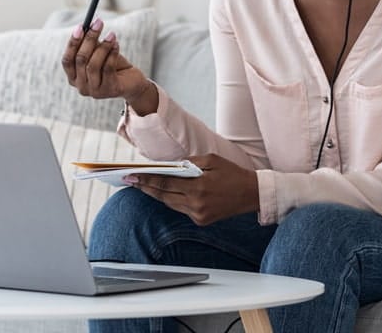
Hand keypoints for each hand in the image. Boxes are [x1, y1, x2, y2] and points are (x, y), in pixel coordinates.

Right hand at [61, 18, 151, 103]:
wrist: (132, 82)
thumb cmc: (113, 66)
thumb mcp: (99, 54)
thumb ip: (91, 45)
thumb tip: (88, 27)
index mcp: (73, 78)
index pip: (67, 60)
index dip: (72, 43)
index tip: (80, 27)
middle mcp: (81, 87)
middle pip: (80, 60)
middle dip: (89, 39)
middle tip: (98, 23)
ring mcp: (95, 91)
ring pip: (93, 65)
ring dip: (103, 46)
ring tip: (112, 35)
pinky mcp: (110, 90)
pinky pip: (108, 68)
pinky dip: (112, 54)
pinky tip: (116, 44)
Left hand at [124, 154, 259, 225]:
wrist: (252, 194)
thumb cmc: (232, 173)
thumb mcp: (211, 160)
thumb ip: (189, 162)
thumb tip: (169, 165)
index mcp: (199, 187)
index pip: (165, 184)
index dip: (147, 180)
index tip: (132, 175)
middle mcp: (196, 204)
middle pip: (163, 196)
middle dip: (146, 187)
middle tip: (130, 180)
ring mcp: (198, 215)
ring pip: (170, 204)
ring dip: (156, 194)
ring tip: (142, 185)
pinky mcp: (201, 221)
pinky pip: (181, 209)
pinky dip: (171, 200)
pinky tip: (162, 192)